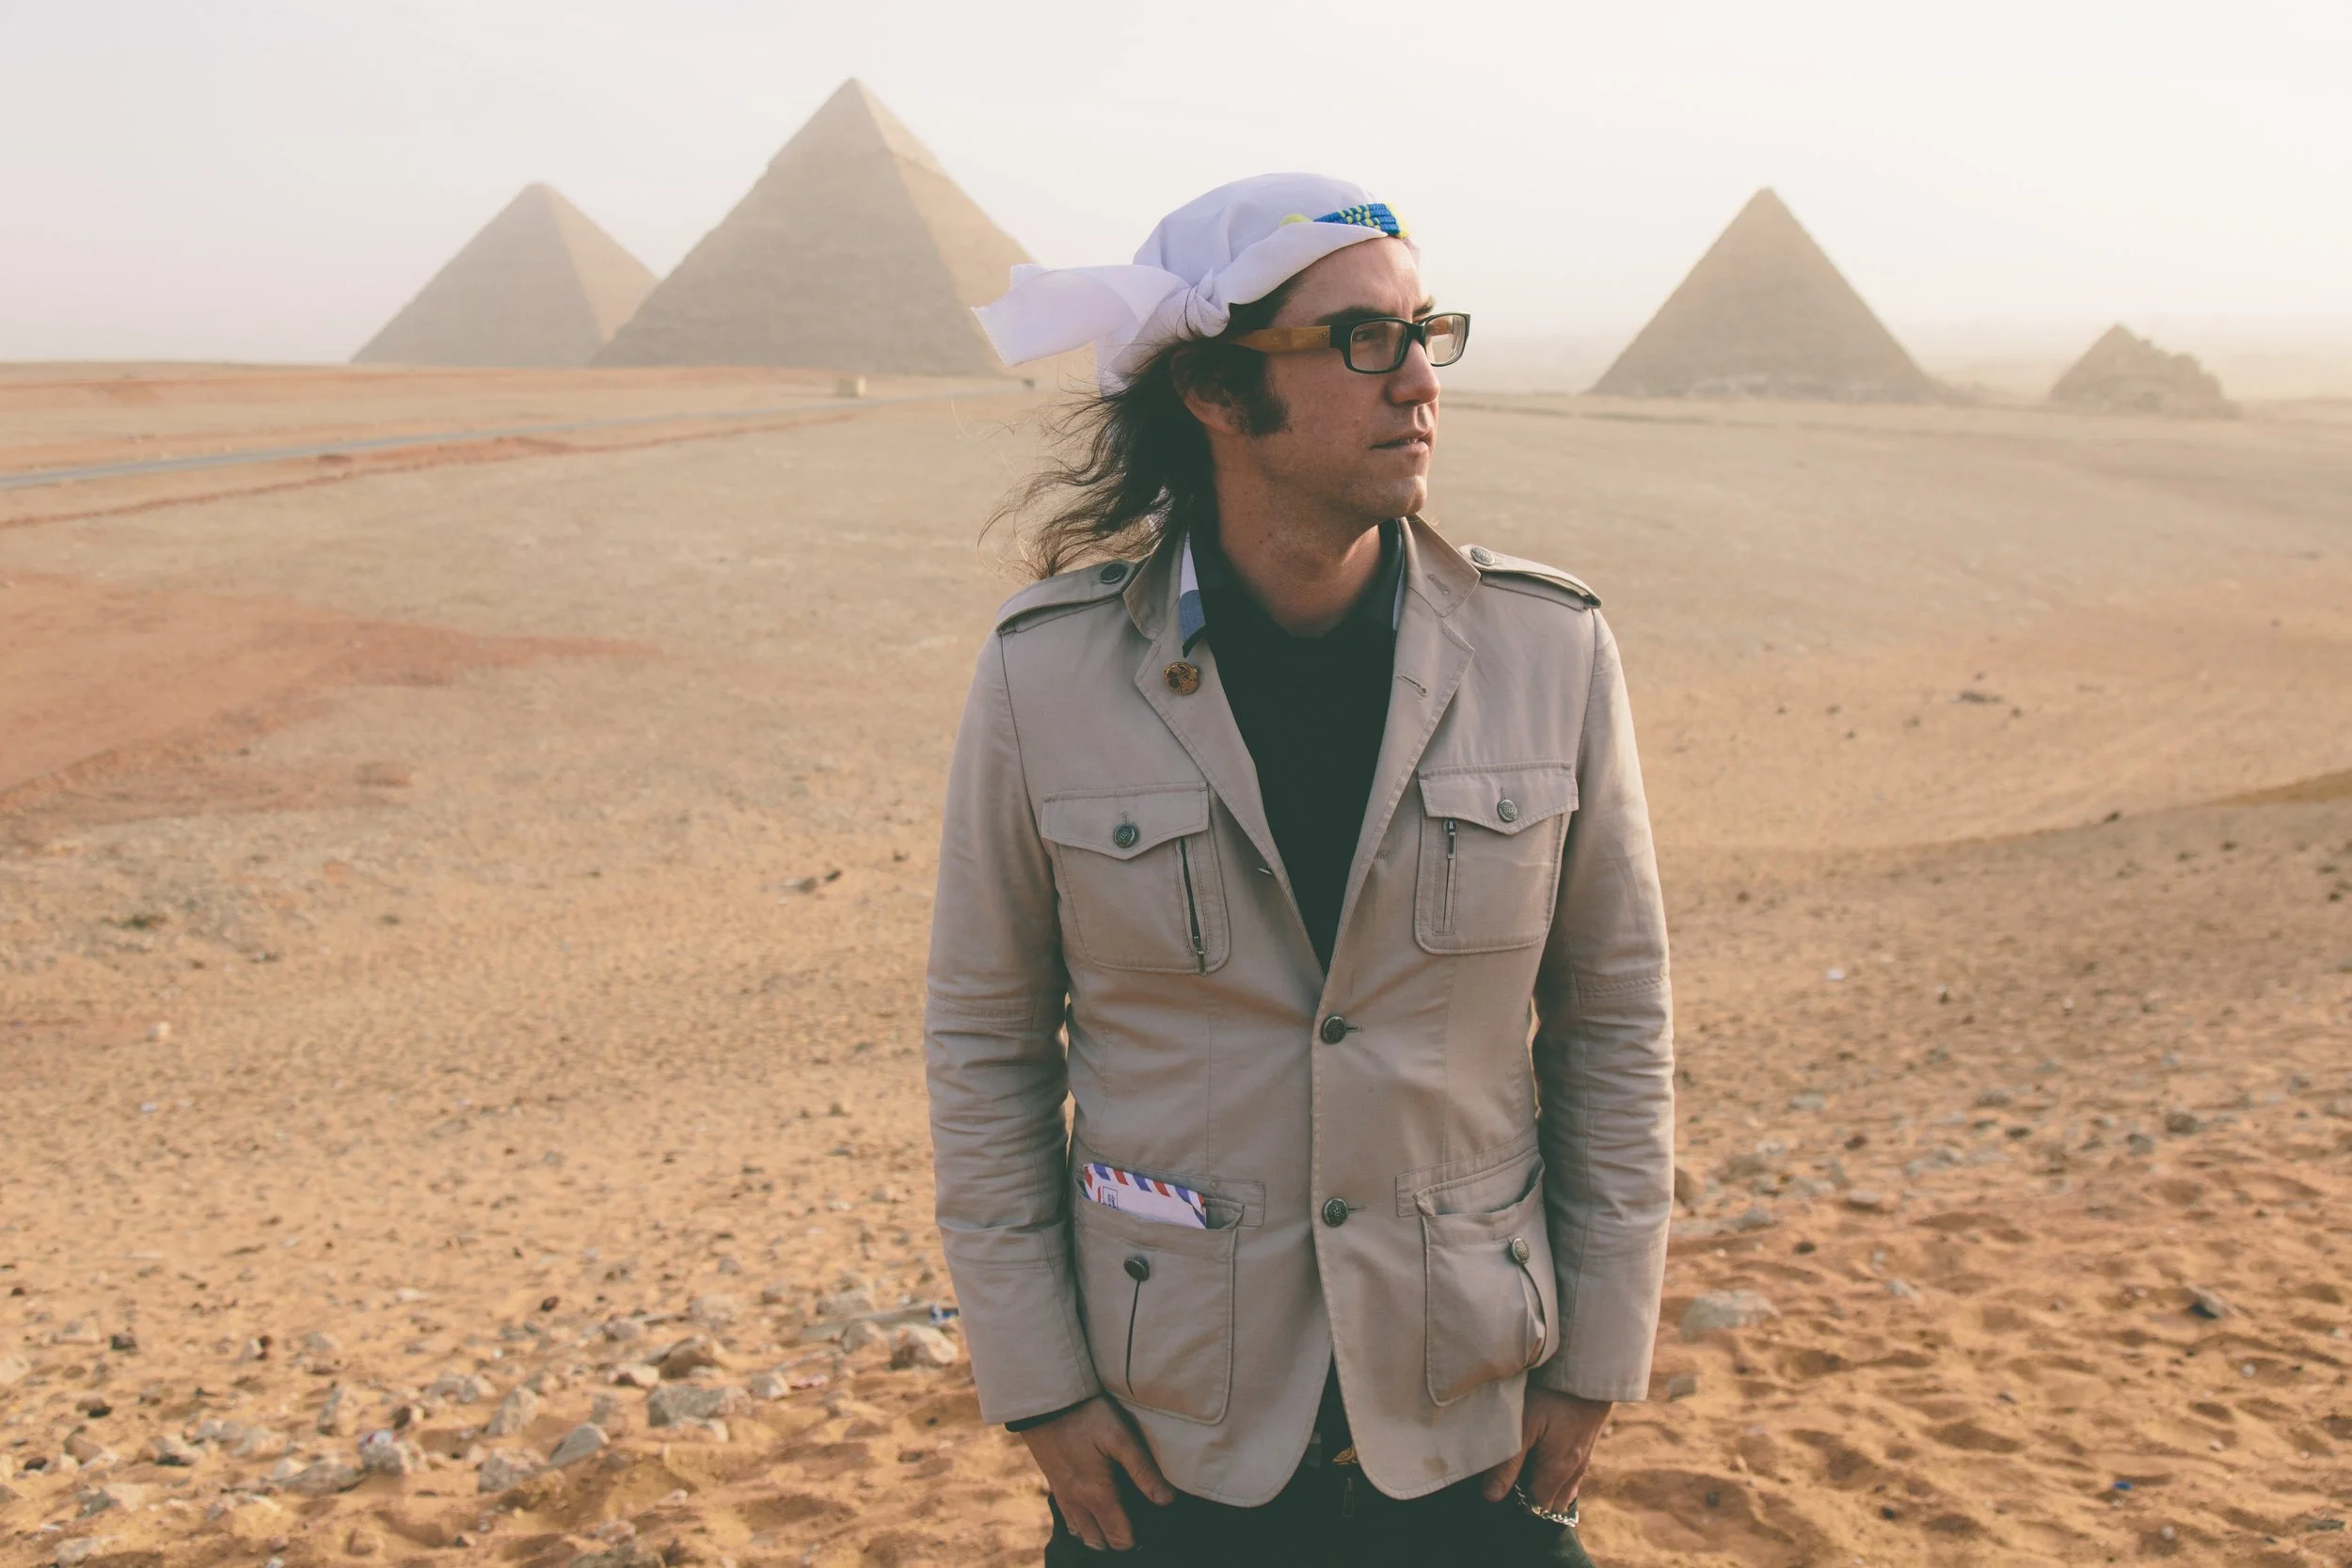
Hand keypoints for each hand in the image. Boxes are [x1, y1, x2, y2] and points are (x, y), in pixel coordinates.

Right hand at [1018, 1396, 1174, 1550]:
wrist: (1046, 1401)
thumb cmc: (1087, 1416)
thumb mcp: (1120, 1436)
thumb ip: (1143, 1470)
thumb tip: (1167, 1500)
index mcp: (1097, 1495)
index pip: (1119, 1537)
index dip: (1135, 1539)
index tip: (1149, 1529)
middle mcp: (1077, 1502)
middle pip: (1099, 1542)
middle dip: (1117, 1541)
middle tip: (1135, 1526)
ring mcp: (1063, 1495)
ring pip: (1081, 1533)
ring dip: (1098, 1535)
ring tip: (1115, 1522)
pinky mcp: (1053, 1484)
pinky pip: (1068, 1518)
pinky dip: (1081, 1524)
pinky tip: (1091, 1510)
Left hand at [1480, 1388, 1611, 1513]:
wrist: (1588, 1374)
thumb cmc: (1553, 1397)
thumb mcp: (1525, 1425)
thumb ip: (1508, 1463)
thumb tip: (1492, 1497)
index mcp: (1558, 1471)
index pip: (1537, 1507)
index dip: (1518, 1500)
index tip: (1503, 1482)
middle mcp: (1574, 1472)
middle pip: (1552, 1503)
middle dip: (1532, 1498)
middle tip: (1513, 1474)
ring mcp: (1583, 1460)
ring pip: (1563, 1490)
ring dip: (1545, 1485)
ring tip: (1526, 1463)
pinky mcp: (1586, 1447)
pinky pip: (1571, 1474)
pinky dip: (1555, 1472)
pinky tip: (1542, 1451)